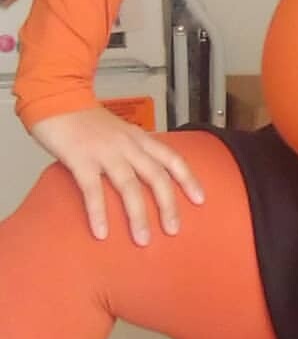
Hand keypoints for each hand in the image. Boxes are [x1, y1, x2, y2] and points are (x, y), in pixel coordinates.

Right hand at [29, 106, 204, 245]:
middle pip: (156, 176)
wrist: (55, 99)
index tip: (201, 200)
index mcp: (139, 138)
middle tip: (174, 230)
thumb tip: (145, 180)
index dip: (188, 179)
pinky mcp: (80, 159)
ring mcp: (105, 152)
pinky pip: (92, 189)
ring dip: (138, 215)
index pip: (172, 158)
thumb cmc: (86, 120)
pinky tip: (102, 232)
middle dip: (168, 205)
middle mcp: (128, 145)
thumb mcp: (119, 132)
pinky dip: (98, 212)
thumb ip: (133, 152)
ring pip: (129, 186)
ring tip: (143, 239)